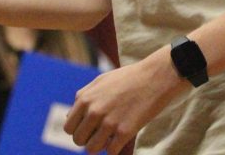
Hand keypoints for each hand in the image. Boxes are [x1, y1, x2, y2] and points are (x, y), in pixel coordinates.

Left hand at [64, 48, 186, 154]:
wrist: (155, 77)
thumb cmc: (128, 78)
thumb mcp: (100, 81)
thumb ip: (83, 97)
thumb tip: (70, 116)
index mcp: (85, 99)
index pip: (69, 127)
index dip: (78, 130)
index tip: (89, 128)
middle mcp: (94, 112)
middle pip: (78, 140)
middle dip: (88, 139)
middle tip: (101, 133)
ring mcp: (109, 123)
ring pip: (92, 149)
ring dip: (101, 146)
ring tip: (110, 138)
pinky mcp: (124, 132)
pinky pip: (111, 152)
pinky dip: (115, 149)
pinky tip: (121, 139)